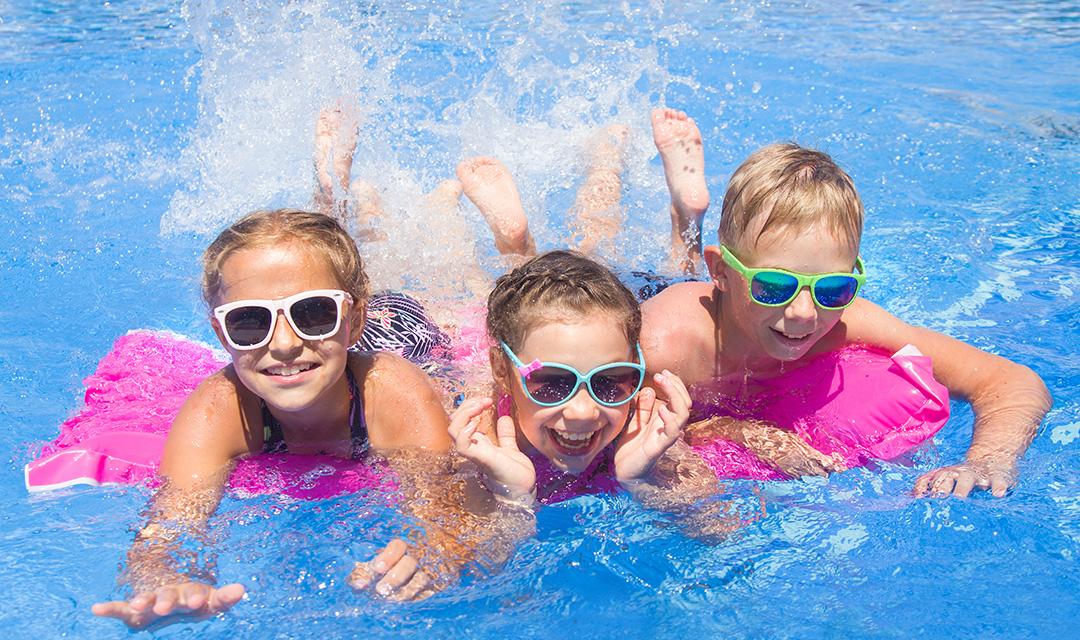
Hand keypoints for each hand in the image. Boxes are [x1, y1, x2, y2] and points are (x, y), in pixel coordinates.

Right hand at [91, 581, 244, 628]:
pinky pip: (120, 609)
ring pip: (147, 599)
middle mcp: (169, 594)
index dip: (194, 598)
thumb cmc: (193, 601)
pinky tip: (96, 609)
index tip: (196, 602)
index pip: (193, 594)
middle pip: (168, 596)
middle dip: (167, 601)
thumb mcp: (210, 602)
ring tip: (137, 605)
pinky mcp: (134, 610)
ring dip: (143, 601)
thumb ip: (224, 598)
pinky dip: (109, 609)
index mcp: (189, 593)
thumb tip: (242, 589)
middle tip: (165, 606)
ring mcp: (151, 600)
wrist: (170, 593)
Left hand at [348, 539, 436, 600]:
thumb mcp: (377, 567)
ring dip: (405, 591)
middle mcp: (415, 558)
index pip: (397, 546)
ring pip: (420, 579)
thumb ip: (365, 573)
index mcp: (401, 549)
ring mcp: (427, 572)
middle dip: (395, 577)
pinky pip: (427, 593)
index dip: (388, 556)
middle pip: (408, 563)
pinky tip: (404, 605)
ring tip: (390, 600)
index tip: (378, 568)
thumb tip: (357, 584)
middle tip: (381, 590)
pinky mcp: (433, 588)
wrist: (423, 570)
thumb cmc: (391, 569)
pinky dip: (416, 599)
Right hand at [448, 397, 535, 503]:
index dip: (470, 406)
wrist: (525, 491)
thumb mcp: (510, 448)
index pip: (461, 421)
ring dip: (464, 414)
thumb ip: (505, 435)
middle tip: (485, 401)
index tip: (487, 401)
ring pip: (453, 430)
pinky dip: (465, 432)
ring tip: (480, 408)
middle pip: (455, 422)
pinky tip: (476, 423)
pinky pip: (462, 446)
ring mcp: (475, 453)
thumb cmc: (516, 474)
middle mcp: (473, 448)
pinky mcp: (482, 460)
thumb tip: (504, 418)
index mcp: (478, 444)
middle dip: (466, 406)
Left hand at [615, 370, 690, 482]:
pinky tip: (661, 408)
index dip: (674, 383)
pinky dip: (669, 418)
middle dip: (676, 385)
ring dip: (675, 395)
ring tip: (662, 383)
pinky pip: (672, 431)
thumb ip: (643, 407)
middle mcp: (669, 426)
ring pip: (683, 413)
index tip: (662, 372)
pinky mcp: (660, 447)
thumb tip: (649, 389)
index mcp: (664, 419)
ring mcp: (666, 436)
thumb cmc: (630, 447)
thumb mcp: (635, 421)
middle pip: (686, 402)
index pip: (679, 398)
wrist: (623, 470)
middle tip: (662, 374)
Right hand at [763, 435, 846, 477]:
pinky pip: (798, 478)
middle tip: (836, 476)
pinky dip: (805, 479)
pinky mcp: (783, 472)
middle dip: (828, 474)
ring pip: (810, 478)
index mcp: (805, 452)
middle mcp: (800, 462)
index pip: (825, 462)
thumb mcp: (793, 437)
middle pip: (820, 473)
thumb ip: (805, 446)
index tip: (842, 469)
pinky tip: (808, 479)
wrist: (755, 438)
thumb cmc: (774, 433)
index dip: (835, 466)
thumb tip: (815, 454)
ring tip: (825, 480)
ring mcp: (791, 469)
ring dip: (818, 478)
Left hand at [914, 457, 1016, 497]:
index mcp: (946, 474)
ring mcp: (978, 475)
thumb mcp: (948, 478)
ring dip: (962, 487)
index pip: (930, 479)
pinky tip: (997, 494)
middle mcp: (959, 473)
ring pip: (968, 479)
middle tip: (936, 497)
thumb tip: (910, 496)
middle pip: (946, 478)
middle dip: (940, 487)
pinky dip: (998, 487)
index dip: (923, 487)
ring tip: (959, 497)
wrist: (993, 457)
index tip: (917, 497)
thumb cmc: (965, 474)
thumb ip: (930, 485)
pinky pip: (998, 482)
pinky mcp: (998, 478)